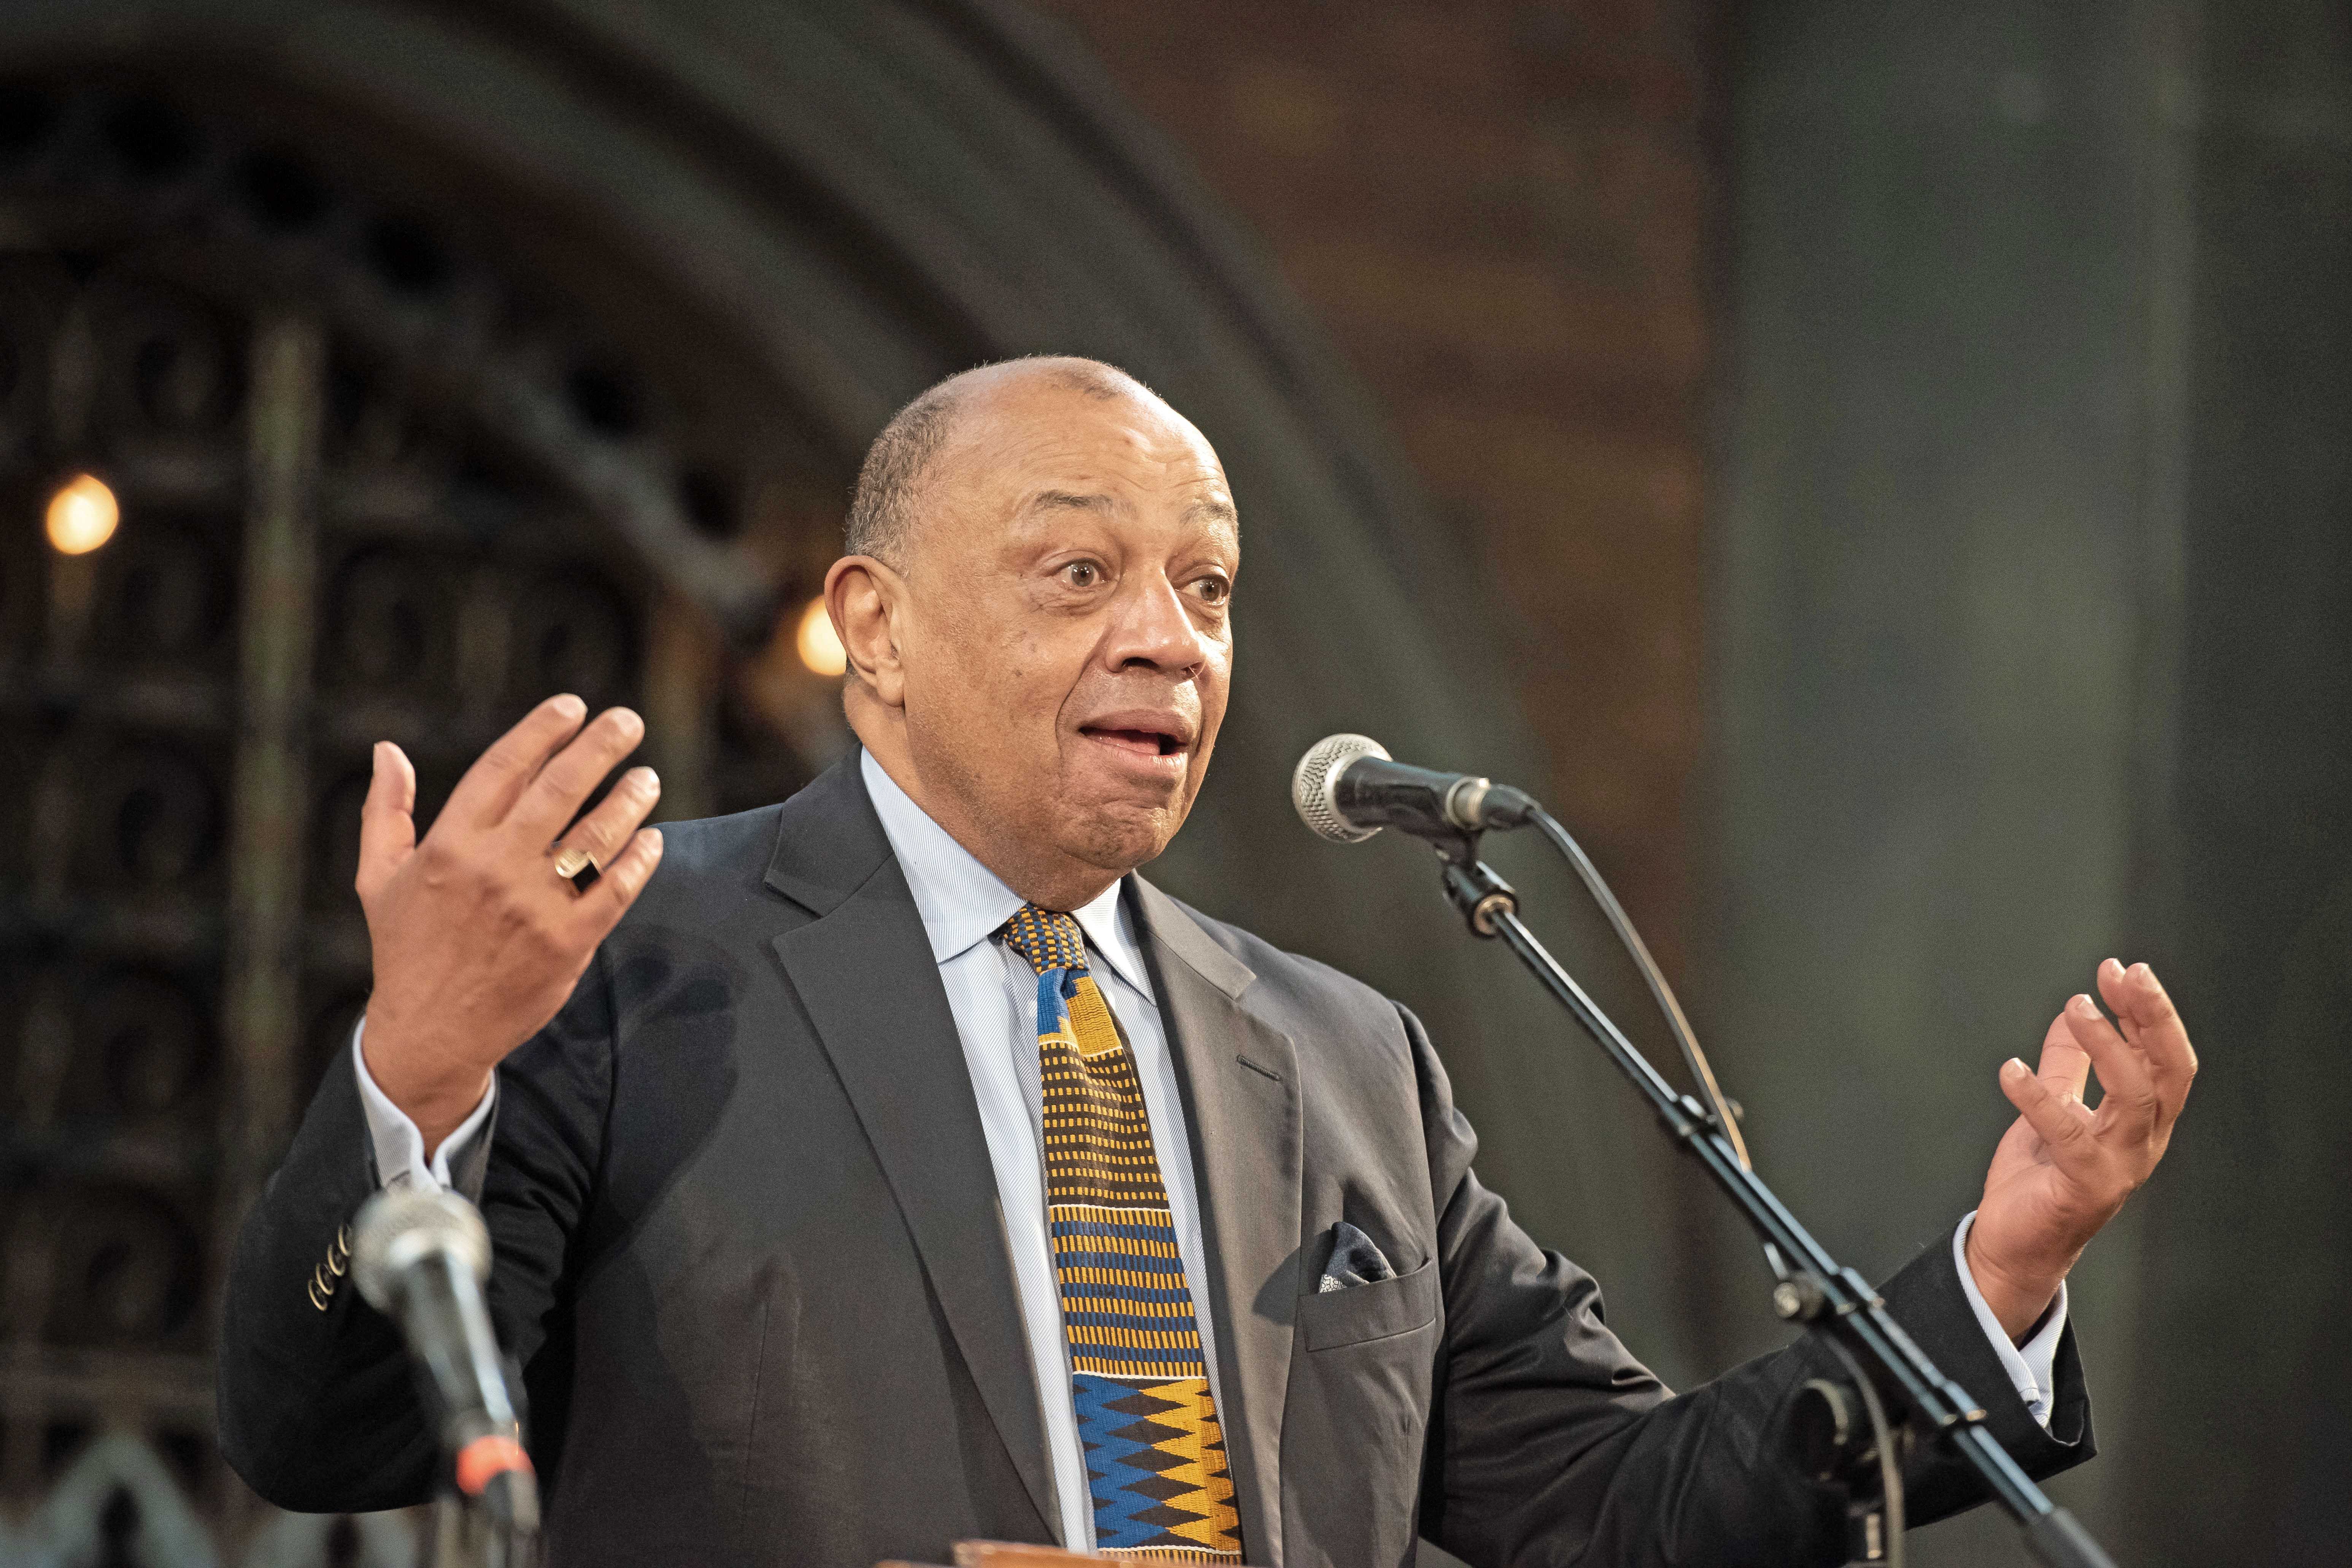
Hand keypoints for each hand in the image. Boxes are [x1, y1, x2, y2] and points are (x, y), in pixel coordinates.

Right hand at [356, 695, 664, 1154]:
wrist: (431, 1033)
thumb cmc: (406, 947)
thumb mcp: (379, 876)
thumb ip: (385, 810)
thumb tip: (387, 749)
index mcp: (450, 844)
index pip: (506, 766)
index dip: (543, 729)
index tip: (572, 706)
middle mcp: (495, 867)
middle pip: (560, 788)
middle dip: (600, 746)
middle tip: (627, 721)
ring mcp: (534, 905)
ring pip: (596, 835)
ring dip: (629, 799)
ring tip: (647, 777)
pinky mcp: (568, 942)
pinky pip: (617, 889)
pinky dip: (639, 859)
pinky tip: (651, 839)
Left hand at [1966, 959, 2195, 1339]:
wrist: (2016, 1243)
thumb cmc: (2040, 1179)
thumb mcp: (2054, 1108)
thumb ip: (2067, 1065)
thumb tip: (2071, 1014)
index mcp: (2141, 1121)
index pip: (2163, 1057)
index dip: (2147, 1011)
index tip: (2121, 969)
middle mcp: (2142, 1141)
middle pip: (2167, 1071)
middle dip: (2151, 1017)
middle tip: (2125, 974)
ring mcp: (2120, 1166)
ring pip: (2134, 1095)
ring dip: (2106, 1044)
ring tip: (2076, 1006)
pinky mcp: (2086, 1186)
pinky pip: (2069, 1134)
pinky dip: (2039, 1097)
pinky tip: (2011, 1070)